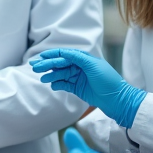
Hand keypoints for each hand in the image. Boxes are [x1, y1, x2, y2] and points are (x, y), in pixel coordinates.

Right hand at [30, 48, 145, 128]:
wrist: (118, 101)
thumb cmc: (108, 81)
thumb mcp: (93, 66)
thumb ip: (78, 58)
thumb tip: (63, 52)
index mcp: (85, 59)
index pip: (65, 54)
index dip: (52, 55)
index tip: (41, 57)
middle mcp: (81, 67)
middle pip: (61, 64)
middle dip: (47, 65)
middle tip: (35, 68)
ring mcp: (79, 78)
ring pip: (61, 75)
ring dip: (51, 75)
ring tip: (41, 78)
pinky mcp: (78, 89)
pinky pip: (65, 85)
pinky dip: (57, 84)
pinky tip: (51, 84)